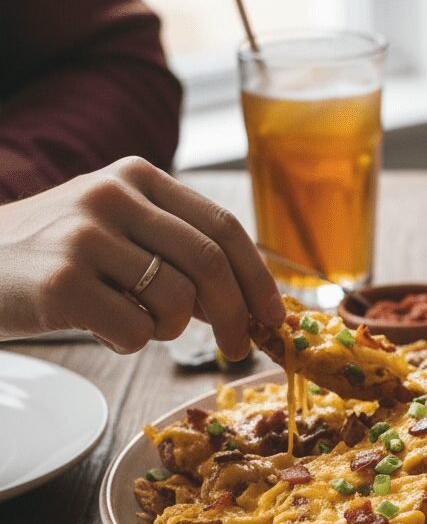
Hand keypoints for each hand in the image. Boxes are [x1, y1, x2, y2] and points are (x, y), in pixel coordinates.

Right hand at [0, 157, 284, 358]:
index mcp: (138, 176)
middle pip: (209, 265)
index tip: (274, 316)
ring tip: (140, 323)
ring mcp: (84, 235)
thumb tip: (248, 301)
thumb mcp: (116, 226)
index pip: (223, 228)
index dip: (258, 278)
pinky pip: (135, 330)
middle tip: (238, 347)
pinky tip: (104, 327)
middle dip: (235, 315)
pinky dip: (132, 341)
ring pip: (175, 301)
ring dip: (171, 329)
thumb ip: (177, 248)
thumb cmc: (54, 253)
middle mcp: (113, 195)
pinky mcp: (61, 281)